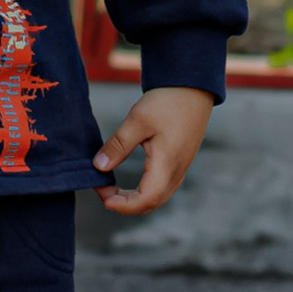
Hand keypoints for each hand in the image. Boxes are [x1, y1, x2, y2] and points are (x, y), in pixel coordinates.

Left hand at [92, 84, 214, 217]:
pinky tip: (131, 181)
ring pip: (157, 197)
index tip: (102, 195)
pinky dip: (144, 191)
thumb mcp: (137, 120)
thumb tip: (99, 167)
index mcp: (167, 164)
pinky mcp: (180, 161)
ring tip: (112, 186)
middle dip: (124, 203)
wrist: (193, 86)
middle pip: (150, 203)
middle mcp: (177, 171)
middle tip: (102, 189)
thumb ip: (118, 145)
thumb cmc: (168, 101)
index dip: (121, 205)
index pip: (144, 200)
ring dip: (134, 198)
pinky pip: (162, 187)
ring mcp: (181, 168)